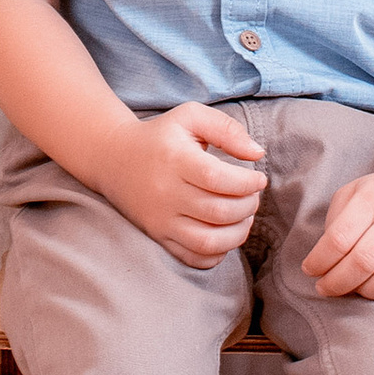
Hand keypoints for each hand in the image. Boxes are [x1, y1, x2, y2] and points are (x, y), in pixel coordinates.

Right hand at [101, 100, 266, 269]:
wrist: (114, 158)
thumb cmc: (161, 136)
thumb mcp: (191, 116)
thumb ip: (227, 129)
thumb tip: (257, 153)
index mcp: (175, 160)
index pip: (218, 179)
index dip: (247, 183)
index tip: (259, 178)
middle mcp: (166, 193)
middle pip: (218, 212)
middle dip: (248, 206)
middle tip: (253, 196)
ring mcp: (160, 219)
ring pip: (209, 241)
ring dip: (238, 233)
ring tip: (244, 217)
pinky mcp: (158, 236)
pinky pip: (193, 258)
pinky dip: (217, 253)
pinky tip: (225, 234)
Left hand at [302, 157, 373, 300]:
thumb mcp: (354, 191)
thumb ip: (336, 220)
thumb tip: (324, 259)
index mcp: (370, 199)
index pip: (339, 238)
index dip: (319, 261)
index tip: (310, 271)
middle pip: (363, 261)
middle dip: (337, 283)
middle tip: (326, 288)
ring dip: (368, 291)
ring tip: (357, 288)